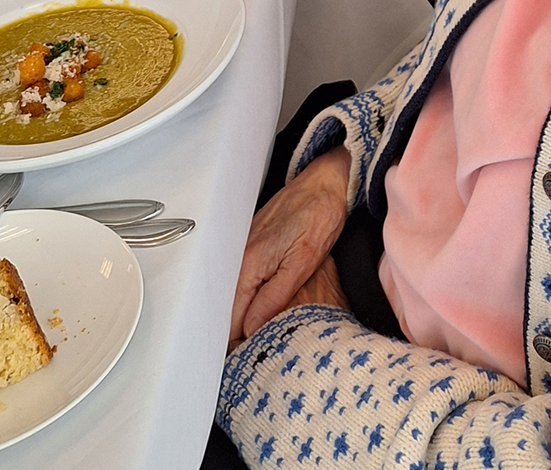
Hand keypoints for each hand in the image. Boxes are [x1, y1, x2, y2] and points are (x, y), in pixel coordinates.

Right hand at [228, 145, 350, 349]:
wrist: (325, 181)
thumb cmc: (318, 214)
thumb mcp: (304, 260)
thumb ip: (275, 296)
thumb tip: (250, 329)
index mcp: (248, 264)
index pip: (228, 319)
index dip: (232, 347)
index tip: (239, 369)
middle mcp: (239, 258)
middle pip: (225, 311)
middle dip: (233, 339)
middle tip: (248, 363)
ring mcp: (244, 251)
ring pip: (232, 299)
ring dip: (240, 323)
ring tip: (252, 349)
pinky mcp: (253, 247)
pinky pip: (242, 284)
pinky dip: (246, 304)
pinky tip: (258, 318)